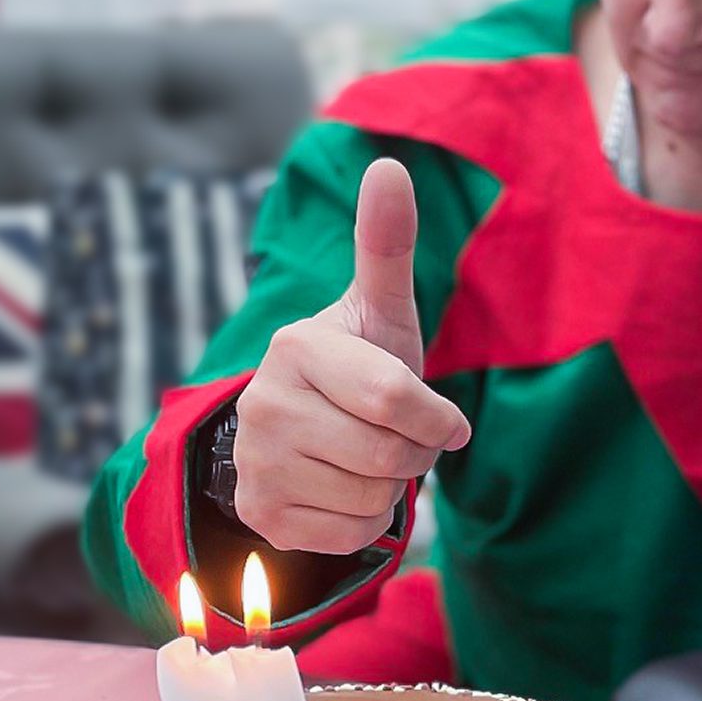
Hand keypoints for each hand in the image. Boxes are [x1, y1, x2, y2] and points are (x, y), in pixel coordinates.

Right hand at [233, 158, 470, 554]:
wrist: (297, 430)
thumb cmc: (357, 364)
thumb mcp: (379, 309)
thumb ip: (386, 244)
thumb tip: (390, 164)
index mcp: (297, 346)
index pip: (396, 399)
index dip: (438, 419)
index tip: (446, 419)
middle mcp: (263, 403)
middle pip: (389, 453)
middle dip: (418, 453)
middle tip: (403, 437)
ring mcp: (255, 462)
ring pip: (374, 498)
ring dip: (394, 486)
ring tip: (370, 457)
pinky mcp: (261, 514)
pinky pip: (352, 535)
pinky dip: (366, 520)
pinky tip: (346, 489)